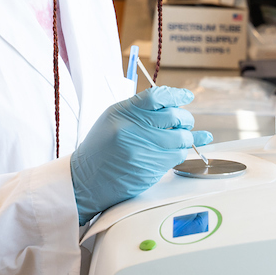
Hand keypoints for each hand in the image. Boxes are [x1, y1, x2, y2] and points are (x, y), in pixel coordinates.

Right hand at [69, 86, 211, 224]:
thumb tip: (171, 104)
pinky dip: (179, 152)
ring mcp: (142, 151)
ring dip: (186, 137)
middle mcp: (132, 130)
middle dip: (186, 118)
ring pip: (181, 139)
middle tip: (185, 121)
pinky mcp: (150, 170)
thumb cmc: (101, 147)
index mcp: (122, 113)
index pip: (156, 97)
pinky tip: (175, 151)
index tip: (187, 96)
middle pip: (174, 116)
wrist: (88, 179)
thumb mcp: (113, 119)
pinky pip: (176, 157)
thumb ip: (139, 109)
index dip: (176, 95)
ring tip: (181, 137)